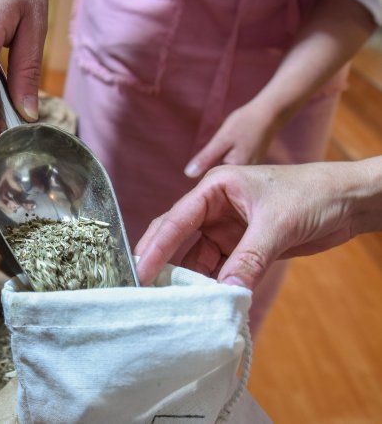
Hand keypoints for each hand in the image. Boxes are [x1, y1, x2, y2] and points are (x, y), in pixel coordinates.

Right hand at [135, 161, 378, 288]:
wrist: (349, 201)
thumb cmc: (313, 194)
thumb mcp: (277, 225)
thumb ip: (249, 258)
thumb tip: (225, 293)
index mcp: (216, 187)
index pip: (177, 218)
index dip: (156, 246)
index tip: (140, 271)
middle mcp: (215, 208)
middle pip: (177, 236)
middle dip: (162, 261)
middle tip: (142, 287)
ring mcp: (227, 229)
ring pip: (198, 257)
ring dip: (191, 279)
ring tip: (177, 302)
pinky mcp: (242, 247)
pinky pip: (220, 268)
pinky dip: (215, 285)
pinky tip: (208, 301)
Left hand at [184, 100, 286, 178]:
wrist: (269, 113)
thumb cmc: (245, 123)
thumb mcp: (221, 139)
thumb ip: (206, 158)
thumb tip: (188, 174)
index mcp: (236, 172)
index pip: (212, 180)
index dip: (205, 170)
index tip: (213, 155)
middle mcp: (246, 176)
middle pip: (221, 177)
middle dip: (215, 165)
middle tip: (228, 144)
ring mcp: (251, 171)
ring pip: (228, 170)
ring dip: (223, 161)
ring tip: (234, 144)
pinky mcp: (252, 164)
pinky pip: (235, 165)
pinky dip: (231, 157)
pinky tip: (238, 145)